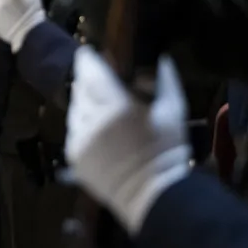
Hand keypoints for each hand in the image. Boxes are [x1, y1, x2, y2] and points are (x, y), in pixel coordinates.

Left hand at [66, 49, 191, 233]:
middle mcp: (92, 120)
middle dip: (87, 81)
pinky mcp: (74, 156)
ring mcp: (80, 139)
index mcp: (116, 106)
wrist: (154, 194)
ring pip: (74, 110)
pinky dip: (82, 126)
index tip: (90, 53)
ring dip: (84, 103)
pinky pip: (73, 131)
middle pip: (80, 88)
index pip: (90, 71)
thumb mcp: (174, 111)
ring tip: (101, 106)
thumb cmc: (167, 150)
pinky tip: (98, 129)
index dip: (88, 60)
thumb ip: (165, 80)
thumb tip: (161, 58)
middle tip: (99, 79)